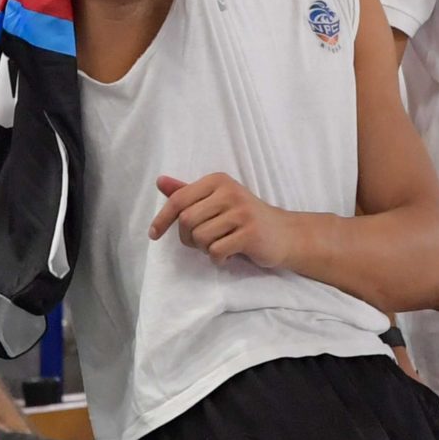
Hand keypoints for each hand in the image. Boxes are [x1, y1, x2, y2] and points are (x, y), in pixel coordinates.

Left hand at [150, 174, 294, 267]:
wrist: (284, 233)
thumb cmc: (244, 218)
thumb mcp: (216, 200)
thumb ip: (188, 192)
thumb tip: (160, 181)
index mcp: (218, 181)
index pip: (178, 199)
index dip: (162, 219)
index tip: (154, 234)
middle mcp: (230, 192)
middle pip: (187, 220)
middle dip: (188, 238)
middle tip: (202, 242)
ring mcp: (242, 212)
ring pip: (200, 237)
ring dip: (204, 249)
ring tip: (219, 245)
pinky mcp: (250, 233)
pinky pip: (216, 251)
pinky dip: (218, 258)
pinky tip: (229, 254)